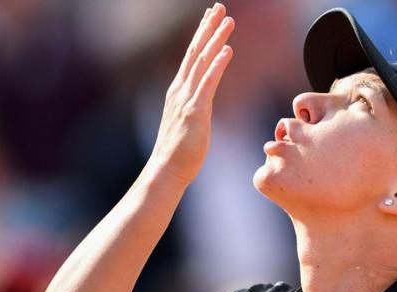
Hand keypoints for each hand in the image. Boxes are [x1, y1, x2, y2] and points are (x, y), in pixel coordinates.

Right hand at [150, 3, 233, 185]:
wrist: (167, 170)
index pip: (192, 57)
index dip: (202, 35)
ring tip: (229, 20)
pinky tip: (227, 50)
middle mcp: (180, 90)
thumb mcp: (187, 122)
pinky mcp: (195, 111)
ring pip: (202, 62)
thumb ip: (193, 107)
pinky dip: (218, 65)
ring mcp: (186, 99)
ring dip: (216, 39)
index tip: (211, 18)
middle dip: (208, 28)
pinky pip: (208, 83)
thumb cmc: (179, 152)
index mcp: (178, 91)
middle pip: (195, 51)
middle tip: (219, 7)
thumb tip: (200, 103)